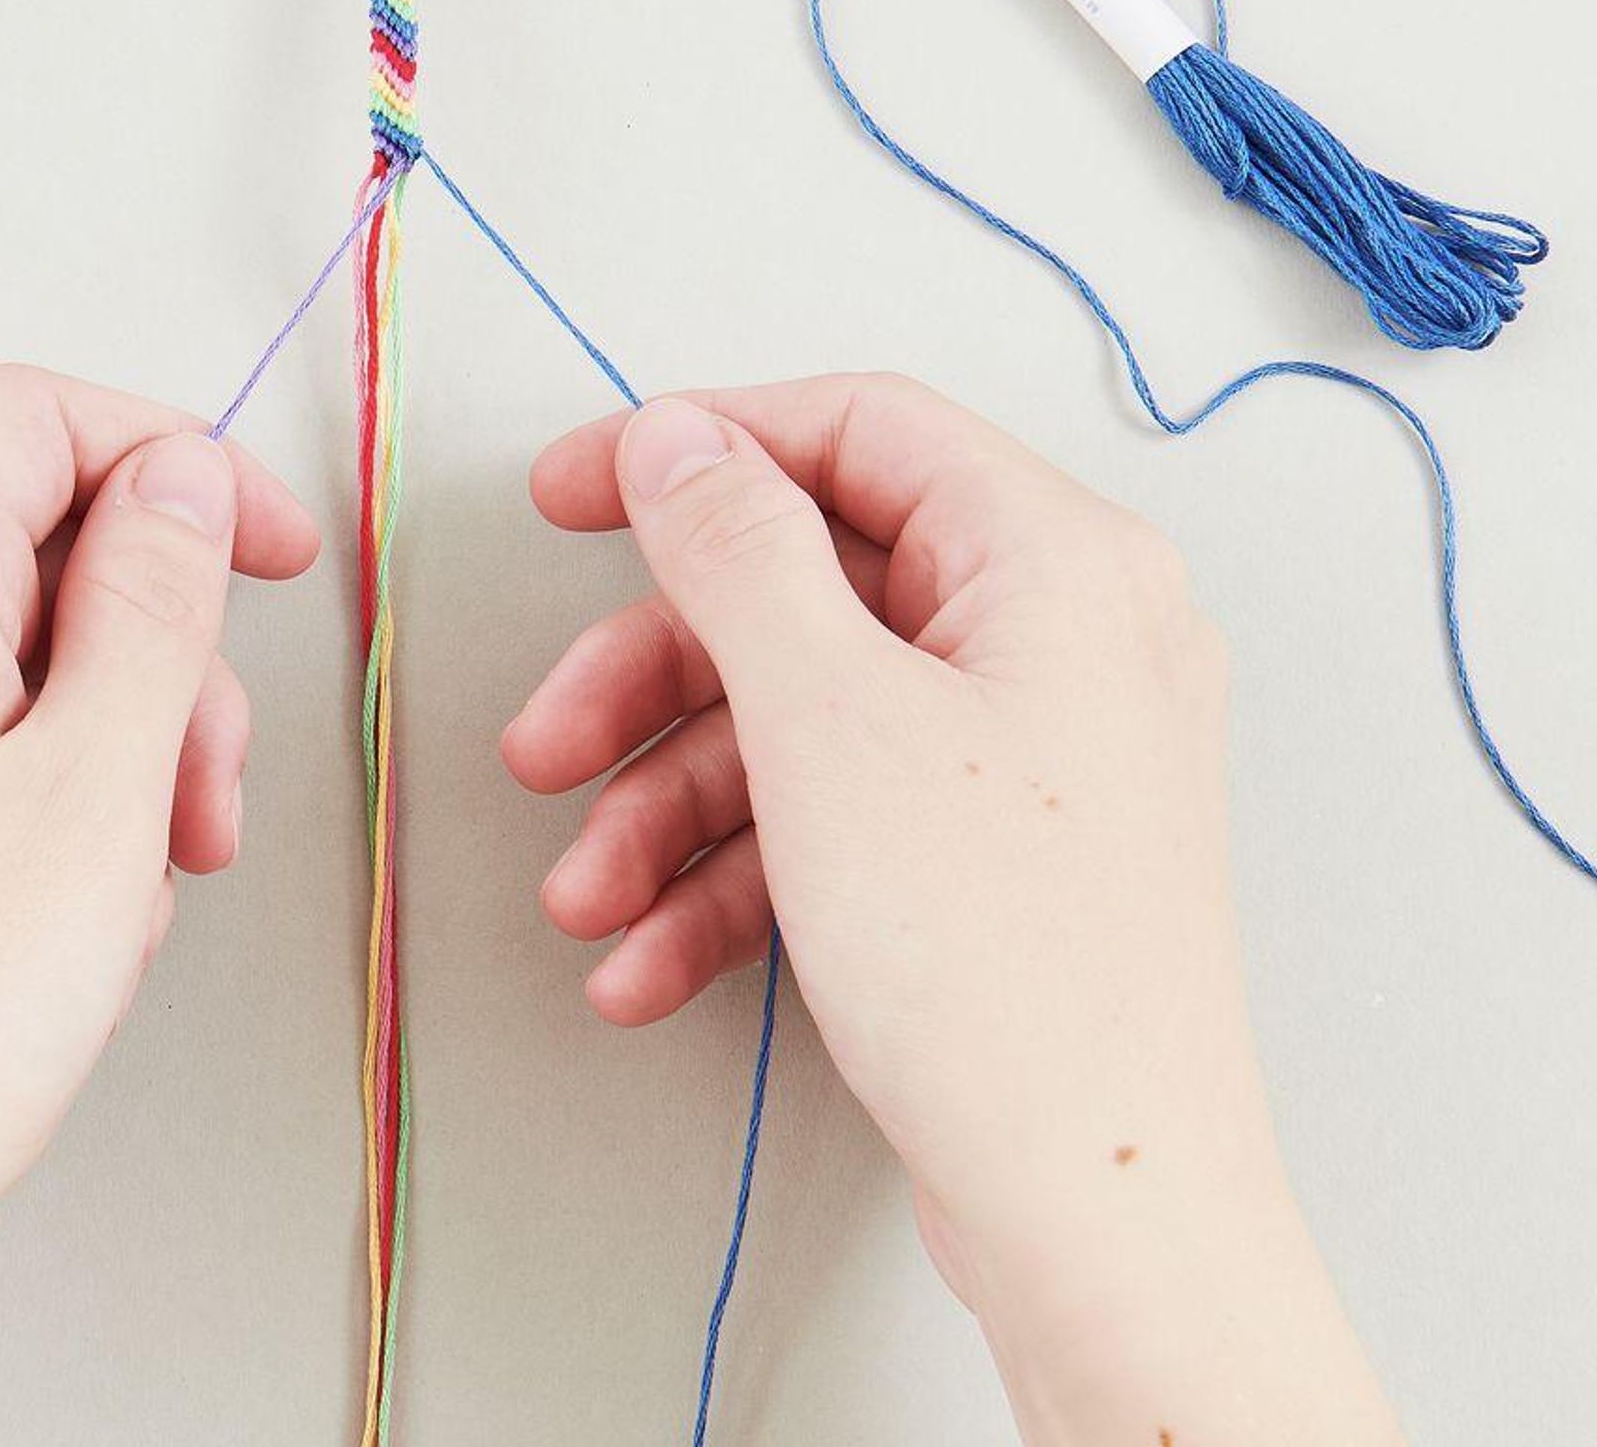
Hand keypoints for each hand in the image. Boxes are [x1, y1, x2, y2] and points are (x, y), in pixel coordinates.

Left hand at [0, 367, 317, 1446]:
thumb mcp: (97, 789)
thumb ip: (154, 601)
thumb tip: (177, 477)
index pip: (35, 418)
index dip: (176, 458)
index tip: (270, 550)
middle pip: (25, 543)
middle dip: (155, 646)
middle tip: (202, 794)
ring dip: (104, 735)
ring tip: (136, 883)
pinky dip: (28, 783)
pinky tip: (61, 908)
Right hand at [506, 376, 1402, 1444]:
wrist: (1103, 1218)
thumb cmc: (1006, 963)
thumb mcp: (829, 719)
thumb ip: (738, 551)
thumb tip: (681, 439)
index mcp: (1053, 561)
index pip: (852, 429)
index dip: (696, 447)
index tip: (572, 492)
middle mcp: (1055, 638)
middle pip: (802, 592)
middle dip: (650, 684)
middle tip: (544, 743)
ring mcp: (1023, 754)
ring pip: (799, 720)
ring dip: (668, 806)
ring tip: (585, 900)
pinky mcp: (988, 858)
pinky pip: (835, 818)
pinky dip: (734, 878)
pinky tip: (647, 961)